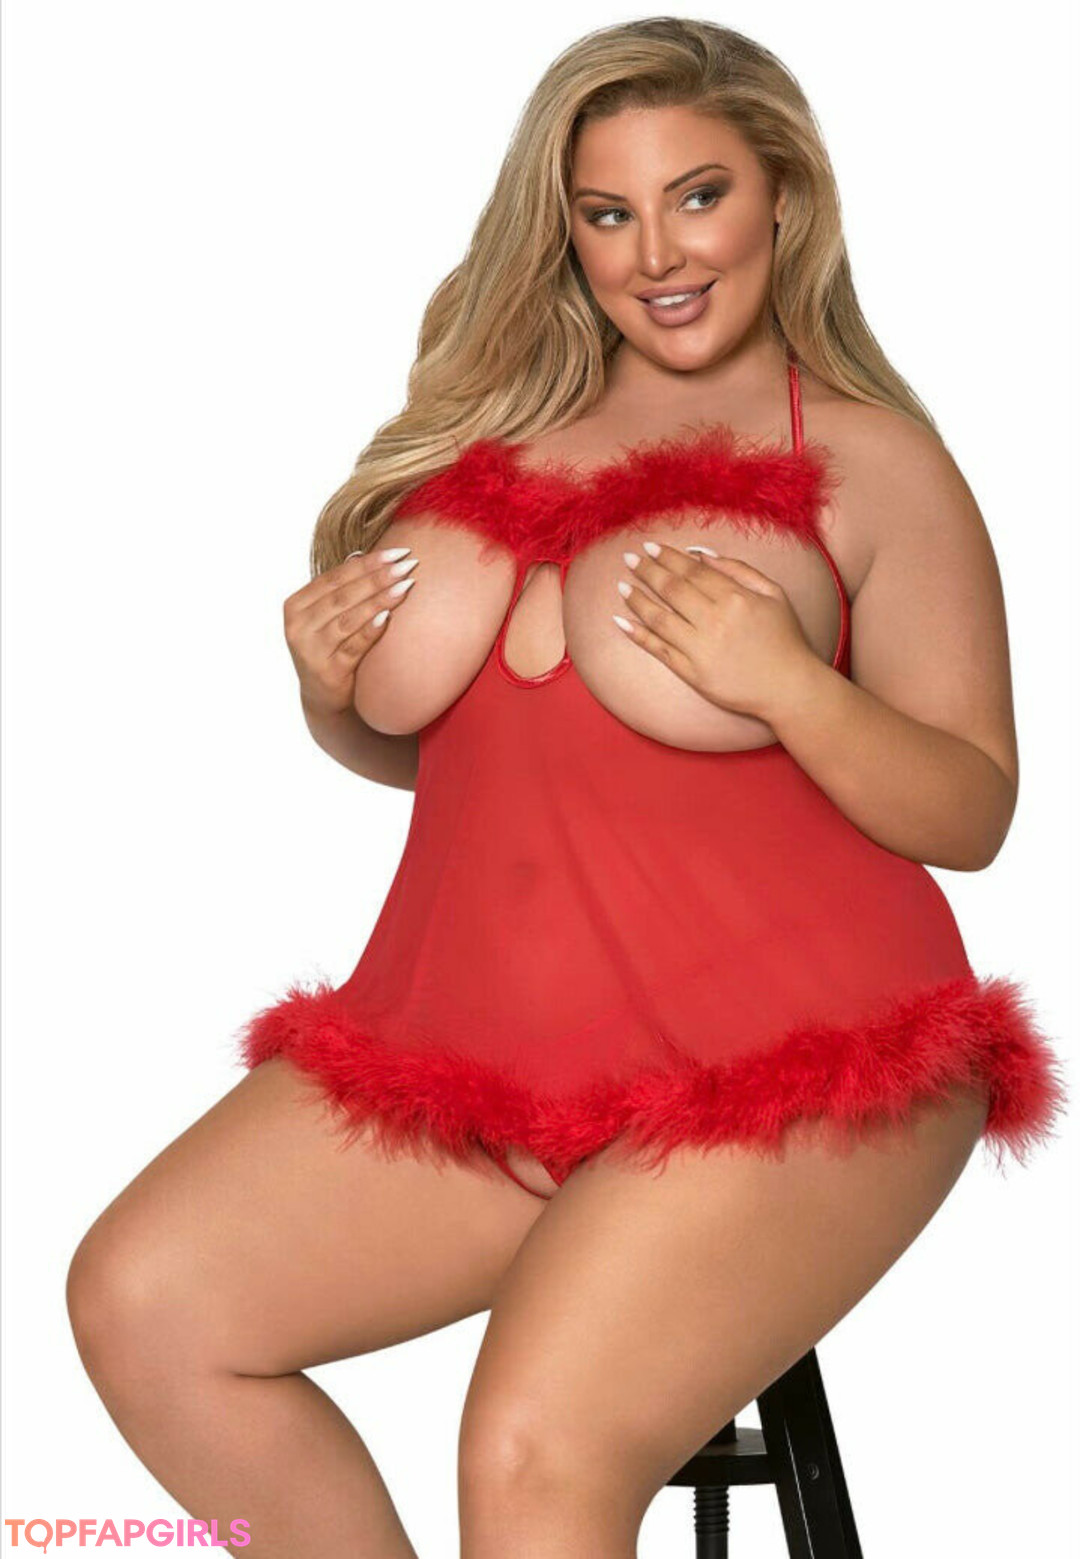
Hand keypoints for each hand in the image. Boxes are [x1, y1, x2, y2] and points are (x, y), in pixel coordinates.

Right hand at [283, 546, 418, 718]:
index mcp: (295, 606)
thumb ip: (338, 589)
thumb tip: (360, 554)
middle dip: (377, 577)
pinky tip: (389, 616)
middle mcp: (298, 627)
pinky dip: (371, 630)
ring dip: (379, 600)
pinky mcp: (328, 672)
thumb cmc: (330, 648)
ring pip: (349, 619)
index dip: (366, 563)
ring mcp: (311, 651)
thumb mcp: (326, 617)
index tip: (397, 552)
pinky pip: (354, 646)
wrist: (323, 698)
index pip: (334, 577)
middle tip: (407, 564)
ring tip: (406, 585)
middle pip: (342, 596)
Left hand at [612, 539, 816, 720]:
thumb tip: (701, 554)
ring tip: (622, 585)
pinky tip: (622, 622)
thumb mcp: (773, 594)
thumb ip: (739, 570)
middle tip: (630, 559)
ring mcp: (701, 649)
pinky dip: (638, 636)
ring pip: (660, 619)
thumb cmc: (784, 639)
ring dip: (637, 600)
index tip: (649, 547)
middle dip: (648, 571)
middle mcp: (715, 621)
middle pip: (672, 590)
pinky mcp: (692, 674)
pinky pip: (659, 651)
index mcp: (735, 598)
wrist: (788, 687)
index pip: (692, 572)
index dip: (668, 557)